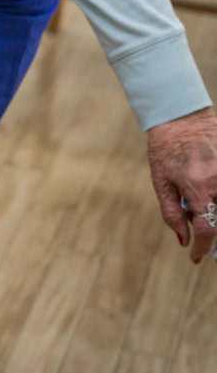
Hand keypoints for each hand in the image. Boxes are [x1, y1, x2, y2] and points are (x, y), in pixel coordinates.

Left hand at [147, 107, 216, 262]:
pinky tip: (209, 195)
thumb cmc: (165, 148)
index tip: (196, 257)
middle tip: (201, 234)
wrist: (179, 116)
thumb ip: (172, 213)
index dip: (202, 248)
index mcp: (197, 186)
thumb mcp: (161, 181)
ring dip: (216, 211)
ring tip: (203, 206)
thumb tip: (185, 241)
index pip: (207, 229)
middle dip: (213, 232)